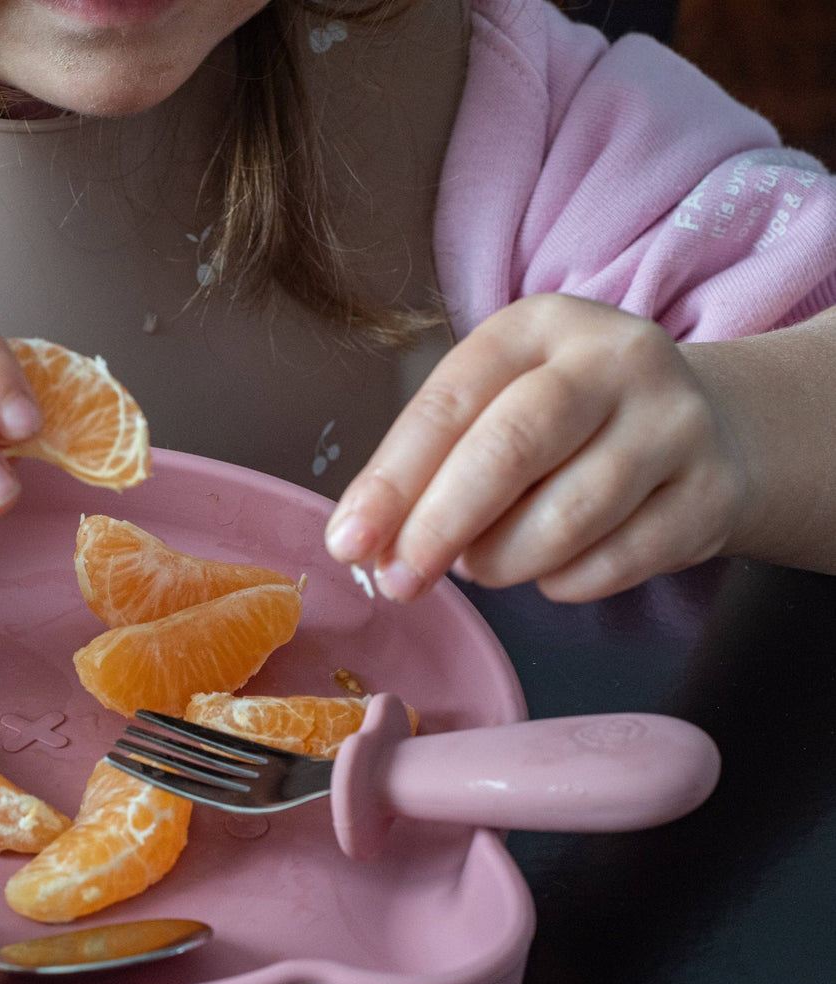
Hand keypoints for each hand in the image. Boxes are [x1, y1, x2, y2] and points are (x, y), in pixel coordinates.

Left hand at [324, 294, 749, 602]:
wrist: (707, 427)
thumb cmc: (565, 422)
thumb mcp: (496, 404)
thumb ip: (430, 463)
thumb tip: (366, 543)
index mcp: (538, 325)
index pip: (449, 403)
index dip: (392, 481)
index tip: (348, 541)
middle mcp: (615, 359)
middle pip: (511, 448)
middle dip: (439, 526)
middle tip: (399, 580)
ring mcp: (674, 423)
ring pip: (567, 517)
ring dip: (502, 561)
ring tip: (480, 565)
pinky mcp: (710, 494)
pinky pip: (614, 563)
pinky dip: (561, 582)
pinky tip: (548, 569)